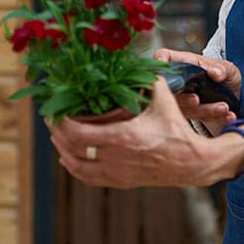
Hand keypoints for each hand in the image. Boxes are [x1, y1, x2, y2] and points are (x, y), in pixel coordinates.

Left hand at [47, 78, 234, 187]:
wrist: (191, 162)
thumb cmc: (177, 130)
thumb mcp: (164, 100)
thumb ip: (150, 78)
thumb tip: (140, 60)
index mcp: (121, 136)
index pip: (76, 132)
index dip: (59, 122)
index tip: (54, 111)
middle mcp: (114, 157)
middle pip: (70, 149)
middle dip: (57, 134)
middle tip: (52, 121)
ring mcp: (116, 173)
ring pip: (75, 166)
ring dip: (62, 151)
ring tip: (57, 137)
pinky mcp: (120, 182)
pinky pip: (88, 178)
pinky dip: (74, 168)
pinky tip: (68, 159)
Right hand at [153, 48, 240, 125]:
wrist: (236, 96)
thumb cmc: (226, 76)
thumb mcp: (229, 69)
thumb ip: (223, 69)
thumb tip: (215, 73)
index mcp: (185, 63)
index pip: (163, 56)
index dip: (159, 62)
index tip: (163, 72)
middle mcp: (179, 81)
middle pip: (169, 89)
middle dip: (182, 98)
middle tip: (196, 100)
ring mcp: (182, 99)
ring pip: (184, 108)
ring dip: (203, 110)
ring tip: (223, 108)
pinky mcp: (191, 114)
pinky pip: (198, 118)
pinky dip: (214, 118)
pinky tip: (228, 116)